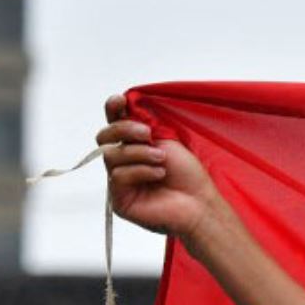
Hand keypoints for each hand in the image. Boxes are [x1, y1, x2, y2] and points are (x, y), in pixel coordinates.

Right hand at [99, 94, 220, 241]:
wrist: (200, 202)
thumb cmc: (188, 175)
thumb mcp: (166, 141)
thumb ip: (144, 125)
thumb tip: (127, 106)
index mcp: (133, 146)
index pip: (114, 124)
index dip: (113, 110)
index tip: (120, 101)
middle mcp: (123, 163)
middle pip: (104, 137)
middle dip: (124, 130)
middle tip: (147, 134)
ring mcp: (119, 182)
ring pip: (111, 156)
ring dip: (139, 154)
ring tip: (161, 159)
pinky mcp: (119, 200)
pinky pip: (118, 176)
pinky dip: (140, 171)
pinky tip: (159, 174)